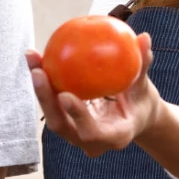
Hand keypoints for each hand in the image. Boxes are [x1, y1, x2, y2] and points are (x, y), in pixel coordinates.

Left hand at [29, 35, 163, 156]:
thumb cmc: (141, 104)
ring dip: (38, 88)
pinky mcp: (66, 122)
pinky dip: (42, 82)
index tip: (65, 95)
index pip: (92, 132)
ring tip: (32, 58)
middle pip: (61, 125)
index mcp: (114, 136)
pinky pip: (50, 104)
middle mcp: (90, 141)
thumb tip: (144, 37)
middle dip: (46, 100)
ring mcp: (75, 134)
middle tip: (39, 72)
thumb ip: (142, 66)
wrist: (134, 120)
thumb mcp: (146, 88)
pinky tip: (36, 57)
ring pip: (51, 114)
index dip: (77, 116)